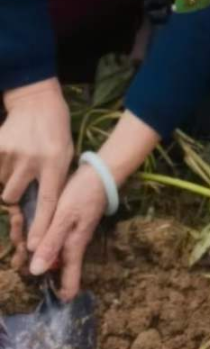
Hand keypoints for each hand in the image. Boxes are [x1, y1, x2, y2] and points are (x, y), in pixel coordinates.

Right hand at [0, 79, 72, 264]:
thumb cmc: (55, 132)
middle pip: (12, 197)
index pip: (48, 200)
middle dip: (15, 193)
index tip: (32, 246)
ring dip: (6, 178)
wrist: (37, 102)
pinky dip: (0, 167)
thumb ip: (53, 182)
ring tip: (20, 159)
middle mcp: (33, 159)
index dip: (39, 226)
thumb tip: (44, 218)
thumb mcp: (64, 155)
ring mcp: (13, 152)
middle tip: (23, 175)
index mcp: (56, 162)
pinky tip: (11, 153)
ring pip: (0, 185)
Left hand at [29, 163, 107, 298]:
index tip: (36, 288)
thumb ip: (51, 243)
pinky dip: (38, 236)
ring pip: (49, 252)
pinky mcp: (68, 224)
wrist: (101, 172)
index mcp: (73, 249)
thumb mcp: (64, 217)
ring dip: (32, 247)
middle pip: (53, 269)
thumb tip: (35, 272)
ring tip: (18, 226)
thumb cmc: (83, 194)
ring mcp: (71, 235)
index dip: (57, 293)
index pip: (70, 284)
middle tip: (18, 246)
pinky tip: (27, 223)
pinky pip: (51, 239)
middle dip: (32, 263)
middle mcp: (72, 246)